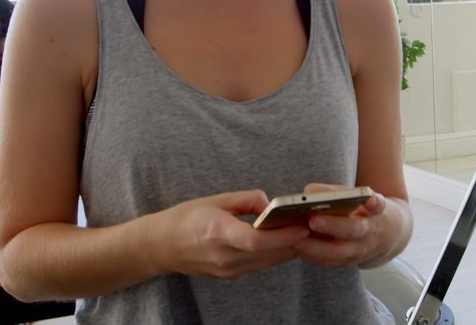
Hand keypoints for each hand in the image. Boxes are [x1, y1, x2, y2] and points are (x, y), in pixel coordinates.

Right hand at [148, 190, 309, 279]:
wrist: (161, 246)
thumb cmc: (186, 218)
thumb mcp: (216, 199)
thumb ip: (247, 200)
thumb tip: (271, 206)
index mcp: (217, 233)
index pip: (256, 241)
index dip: (283, 236)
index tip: (301, 225)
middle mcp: (224, 257)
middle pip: (269, 254)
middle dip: (294, 241)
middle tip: (314, 225)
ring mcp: (227, 270)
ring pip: (268, 262)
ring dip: (287, 248)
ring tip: (304, 231)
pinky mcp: (230, 275)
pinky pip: (259, 265)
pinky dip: (274, 253)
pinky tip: (284, 241)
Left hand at [291, 183, 388, 267]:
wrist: (385, 237)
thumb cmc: (365, 210)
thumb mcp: (361, 197)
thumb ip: (338, 192)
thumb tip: (308, 192)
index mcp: (374, 213)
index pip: (376, 207)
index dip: (373, 203)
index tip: (367, 199)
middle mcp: (368, 235)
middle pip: (352, 232)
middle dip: (331, 227)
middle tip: (311, 220)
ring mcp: (358, 253)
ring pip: (336, 254)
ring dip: (313, 246)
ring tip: (293, 237)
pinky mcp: (346, 263)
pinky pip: (327, 262)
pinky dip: (310, 255)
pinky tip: (295, 245)